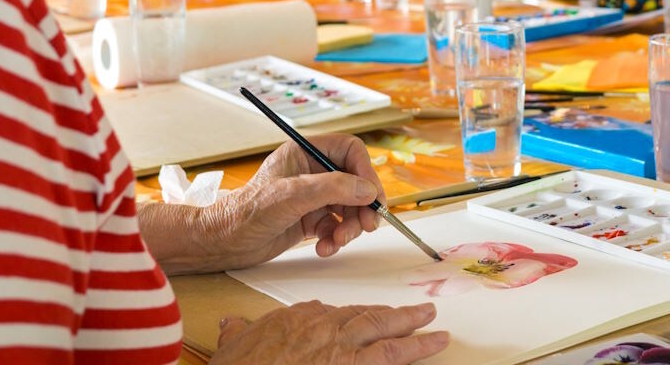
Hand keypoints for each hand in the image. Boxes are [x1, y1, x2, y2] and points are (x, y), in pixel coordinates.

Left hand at [194, 134, 385, 270]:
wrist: (224, 243)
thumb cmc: (247, 212)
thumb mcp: (292, 196)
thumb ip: (332, 189)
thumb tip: (367, 190)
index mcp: (305, 152)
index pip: (350, 151)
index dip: (365, 171)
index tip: (372, 196)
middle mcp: (312, 172)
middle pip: (355, 182)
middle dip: (362, 206)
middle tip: (368, 225)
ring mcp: (312, 197)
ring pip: (350, 207)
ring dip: (351, 227)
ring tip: (338, 241)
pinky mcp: (310, 219)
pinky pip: (337, 226)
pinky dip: (336, 238)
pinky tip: (324, 248)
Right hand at [211, 302, 448, 364]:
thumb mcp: (235, 342)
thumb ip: (240, 331)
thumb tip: (234, 324)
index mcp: (299, 317)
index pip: (332, 313)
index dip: (351, 318)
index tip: (363, 319)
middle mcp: (324, 325)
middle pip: (366, 316)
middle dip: (394, 316)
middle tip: (419, 313)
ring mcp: (340, 346)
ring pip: (384, 330)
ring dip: (413, 327)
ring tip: (435, 326)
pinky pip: (390, 356)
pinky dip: (413, 350)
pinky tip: (431, 346)